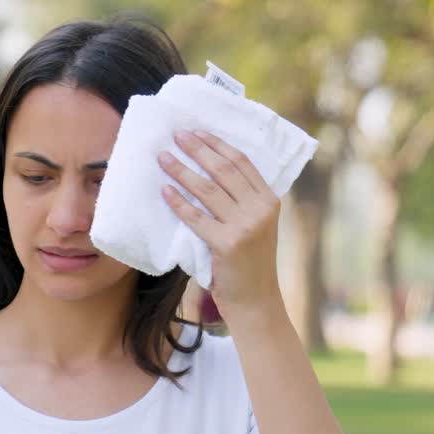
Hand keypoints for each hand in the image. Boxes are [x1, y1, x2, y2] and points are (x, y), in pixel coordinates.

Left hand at [158, 129, 282, 317]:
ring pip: (207, 189)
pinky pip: (196, 217)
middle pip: (224, 170)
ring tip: (163, 158)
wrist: (256, 301)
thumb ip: (242, 202)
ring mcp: (246, 226)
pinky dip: (179, 202)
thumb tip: (208, 171)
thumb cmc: (249, 263)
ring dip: (182, 170)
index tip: (197, 131)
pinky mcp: (227, 244)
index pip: (241, 162)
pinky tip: (165, 190)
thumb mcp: (256, 226)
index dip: (217, 144)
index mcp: (270, 200)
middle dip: (197, 149)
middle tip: (176, 136)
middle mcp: (261, 209)